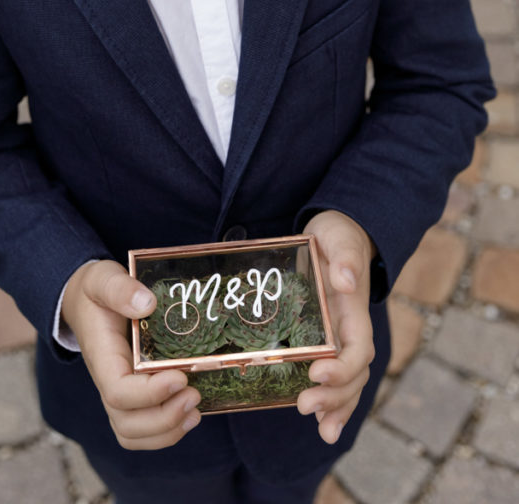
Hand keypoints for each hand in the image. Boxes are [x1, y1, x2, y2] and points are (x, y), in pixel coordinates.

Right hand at [61, 260, 201, 449]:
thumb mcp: (104, 279)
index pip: (118, 392)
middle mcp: (109, 382)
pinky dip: (167, 433)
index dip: (150, 394)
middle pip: (127, 423)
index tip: (180, 376)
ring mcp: (120, 393)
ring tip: (196, 410)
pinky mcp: (134, 396)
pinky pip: (143, 431)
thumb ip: (120, 289)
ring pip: (134, 434)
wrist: (87, 301)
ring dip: (167, 431)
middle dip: (164, 418)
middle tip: (194, 394)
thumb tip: (146, 303)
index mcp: (103, 357)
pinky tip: (190, 414)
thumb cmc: (96, 291)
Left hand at [296, 210, 374, 444]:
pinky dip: (333, 402)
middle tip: (305, 405)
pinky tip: (322, 423)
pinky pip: (335, 377)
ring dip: (337, 407)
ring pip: (348, 383)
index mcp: (355, 311)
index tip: (317, 371)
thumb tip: (346, 280)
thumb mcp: (339, 237)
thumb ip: (345, 257)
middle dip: (335, 396)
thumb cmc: (339, 234)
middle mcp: (351, 330)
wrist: (338, 233)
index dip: (342, 367)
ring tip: (323, 430)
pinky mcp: (326, 340)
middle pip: (354, 375)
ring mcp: (341, 338)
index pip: (358, 349)